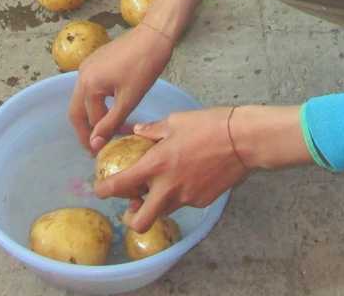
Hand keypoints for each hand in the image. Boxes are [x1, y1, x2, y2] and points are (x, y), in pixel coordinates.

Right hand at [68, 0, 213, 151]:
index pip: (87, 120)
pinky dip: (98, 101)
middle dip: (86, 129)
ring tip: (107, 130)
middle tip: (97, 146)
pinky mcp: (97, 60)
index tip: (101, 153)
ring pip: (85, 98)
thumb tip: (94, 144)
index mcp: (88, 84)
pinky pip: (92, 86)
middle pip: (77, 109)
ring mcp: (88, 65)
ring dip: (94, 115)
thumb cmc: (144, 67)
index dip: (94, 138)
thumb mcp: (128, 100)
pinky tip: (112, 109)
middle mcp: (82, 74)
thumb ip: (110, 123)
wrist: (154, 35)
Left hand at [93, 108, 249, 232]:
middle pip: (141, 222)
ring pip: (163, 211)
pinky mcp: (203, 201)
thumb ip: (151, 130)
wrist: (244, 140)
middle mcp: (169, 188)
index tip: (100, 190)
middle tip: (130, 207)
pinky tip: (189, 176)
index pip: (121, 186)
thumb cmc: (208, 125)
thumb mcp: (175, 121)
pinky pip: (184, 202)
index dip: (105, 191)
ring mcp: (187, 198)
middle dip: (132, 219)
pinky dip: (180, 194)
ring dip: (157, 204)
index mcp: (157, 165)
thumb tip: (136, 131)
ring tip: (161, 186)